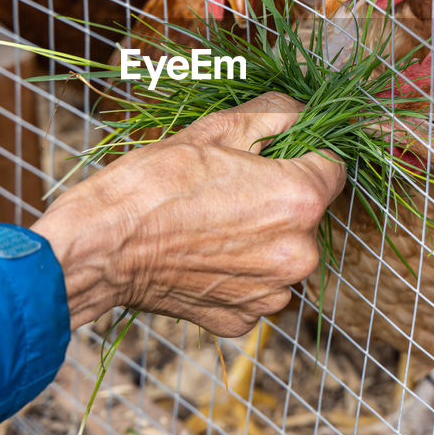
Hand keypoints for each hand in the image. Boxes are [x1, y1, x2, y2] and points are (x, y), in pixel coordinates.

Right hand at [30, 92, 346, 335]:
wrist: (100, 247)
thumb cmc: (153, 184)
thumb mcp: (216, 128)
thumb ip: (275, 115)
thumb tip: (301, 114)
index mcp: (299, 200)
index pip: (333, 165)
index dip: (305, 152)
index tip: (274, 153)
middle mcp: (299, 254)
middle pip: (308, 213)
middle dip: (278, 197)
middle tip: (229, 187)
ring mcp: (273, 294)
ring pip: (284, 253)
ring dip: (261, 238)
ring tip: (211, 223)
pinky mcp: (245, 320)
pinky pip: (257, 287)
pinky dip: (237, 272)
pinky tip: (202, 256)